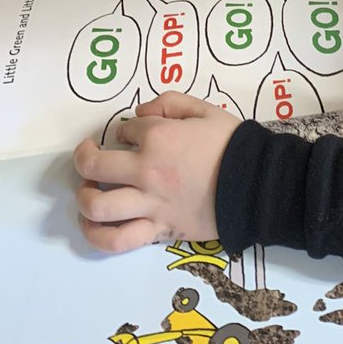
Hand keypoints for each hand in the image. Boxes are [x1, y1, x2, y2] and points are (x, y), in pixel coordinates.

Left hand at [74, 93, 240, 253]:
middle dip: (85, 156)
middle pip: (95, 165)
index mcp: (159, 137)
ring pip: (97, 206)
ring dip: (84, 197)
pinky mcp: (158, 230)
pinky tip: (93, 225)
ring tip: (89, 190)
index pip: (125, 130)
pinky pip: (118, 240)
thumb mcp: (206, 110)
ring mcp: (149, 204)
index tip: (136, 133)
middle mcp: (146, 171)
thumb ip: (170, 103)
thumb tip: (140, 112)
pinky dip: (97, 235)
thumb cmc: (234, 145)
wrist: (258, 185)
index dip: (128, 130)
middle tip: (90, 155)